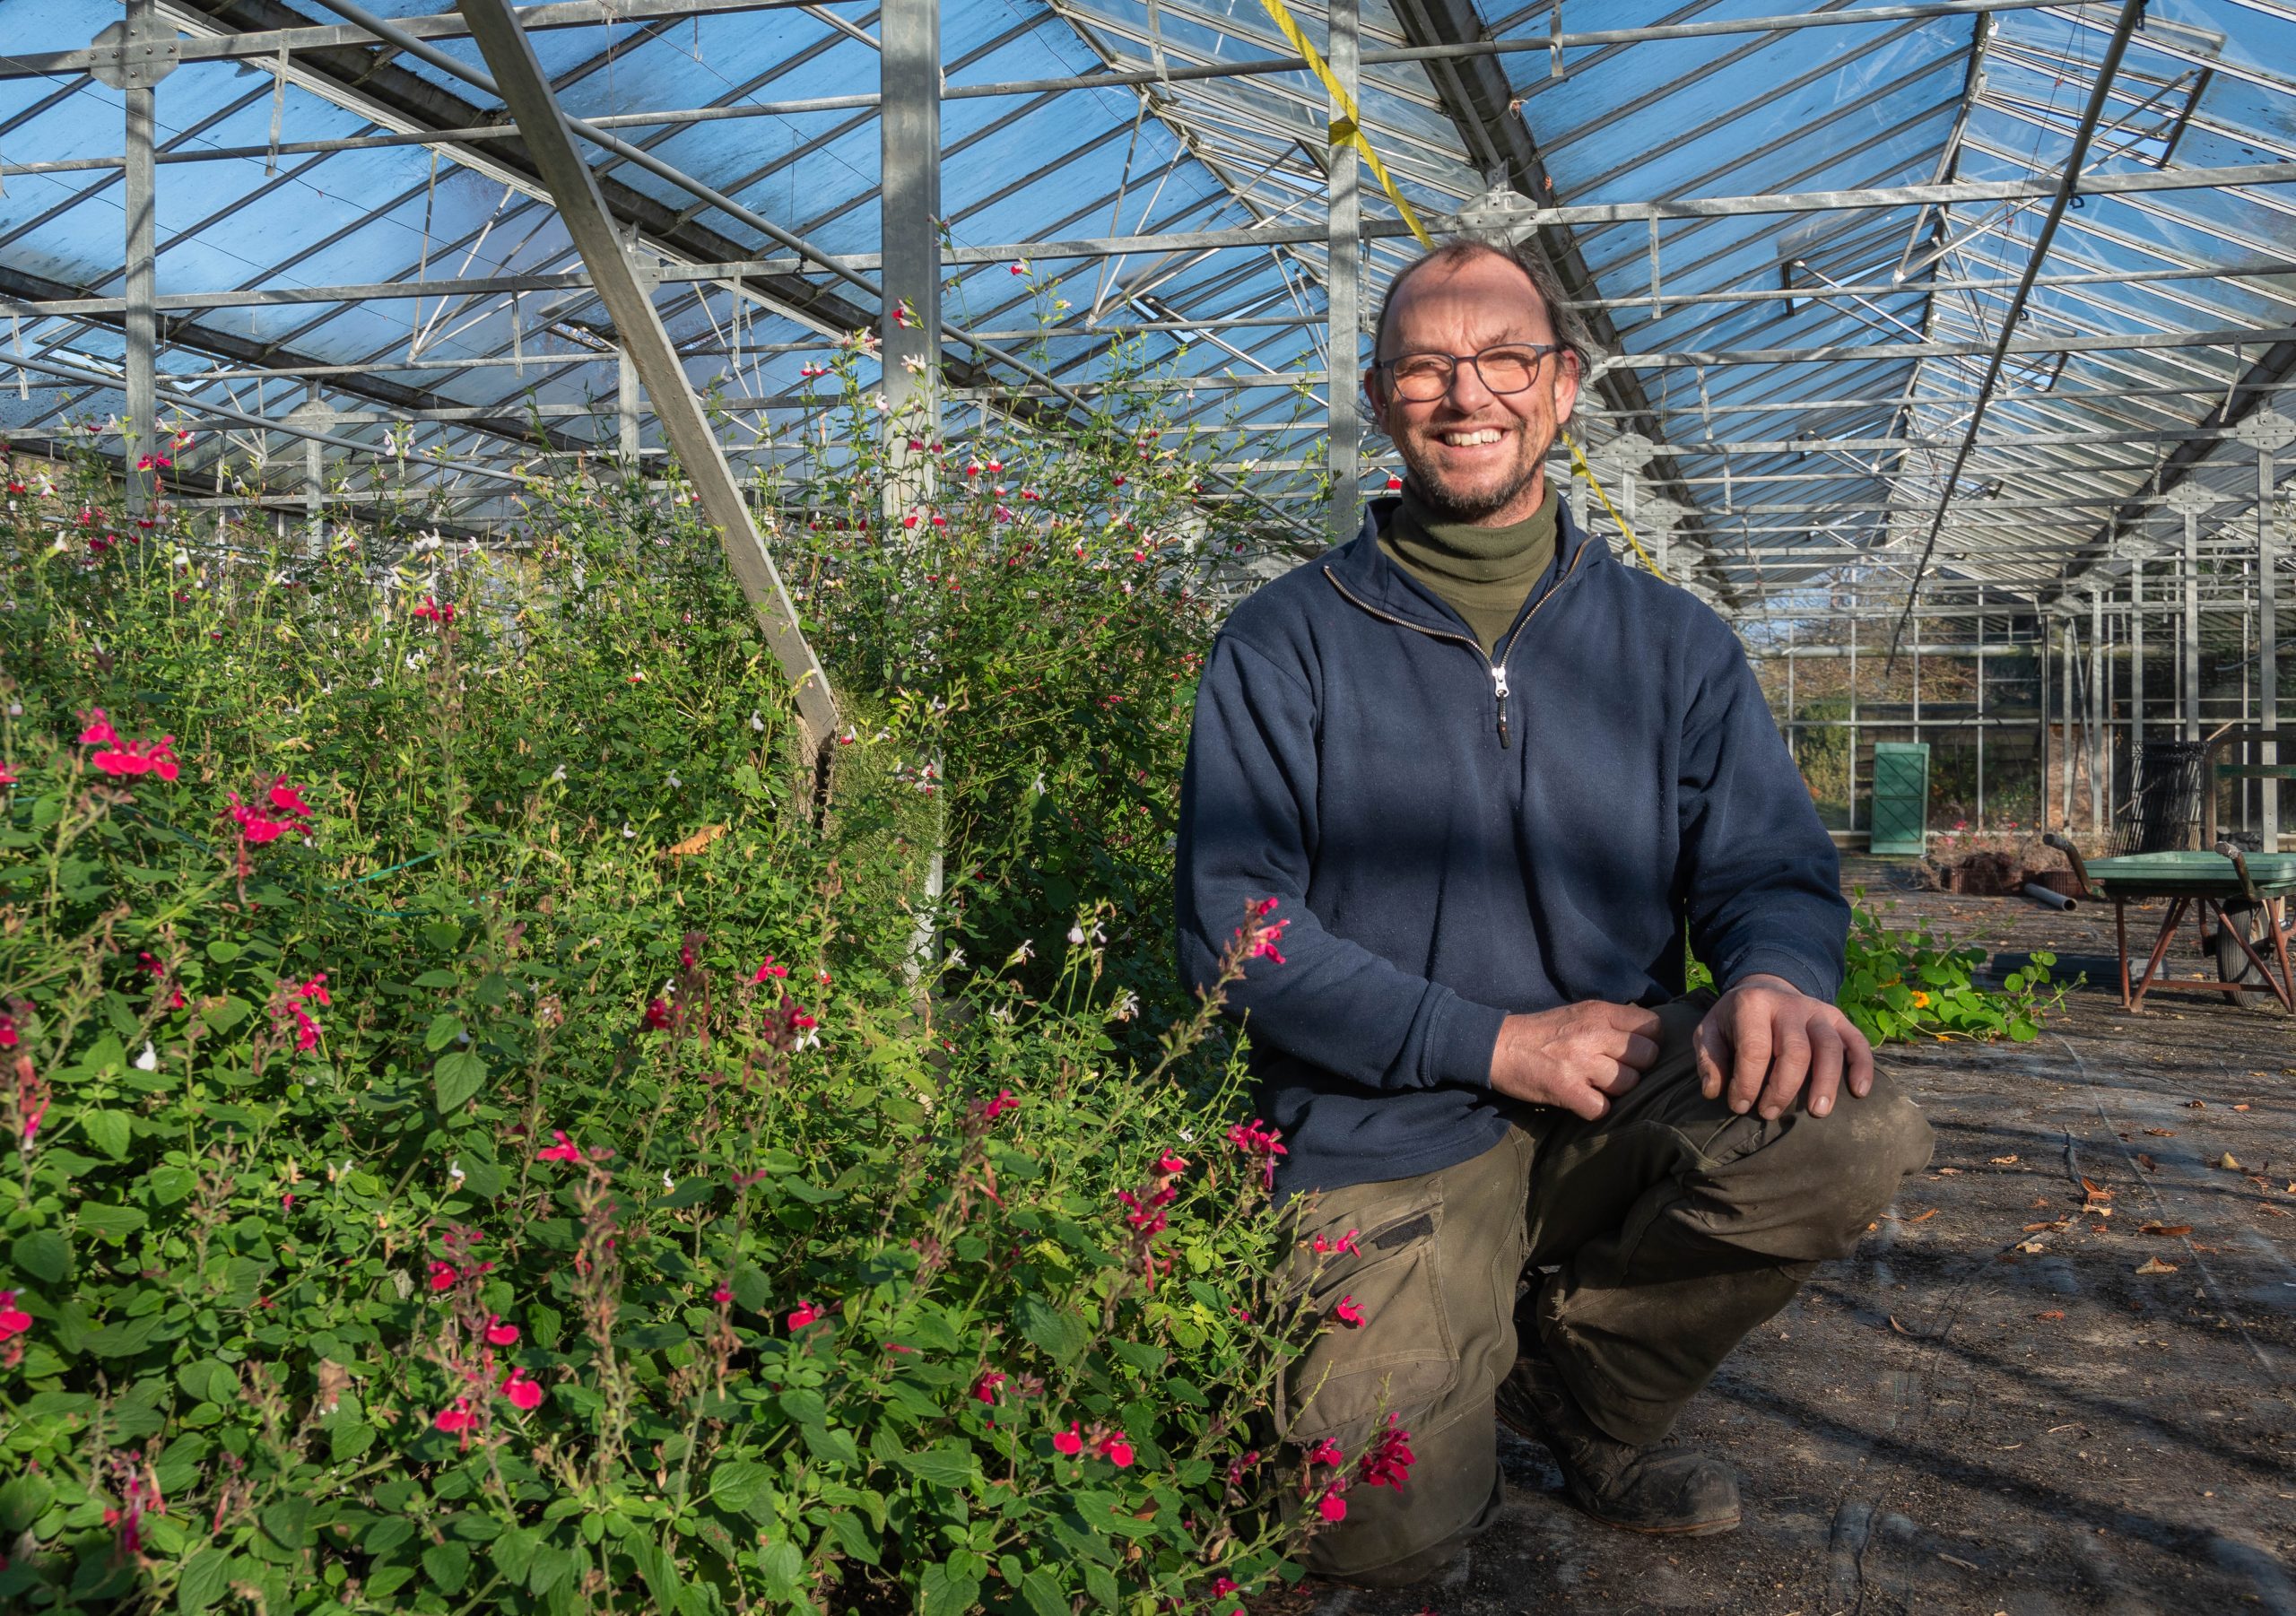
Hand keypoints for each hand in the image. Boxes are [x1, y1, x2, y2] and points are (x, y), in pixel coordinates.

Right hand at [1488, 1001, 1663, 1119]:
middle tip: (1614, 1070)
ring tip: (1594, 1084)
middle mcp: (1592, 1034)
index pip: (1652, 1026)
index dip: (1649, 1042)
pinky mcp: (1567, 1090)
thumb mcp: (1578, 1013)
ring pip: (1629, 1083)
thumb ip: (1611, 1021)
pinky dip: (1594, 1108)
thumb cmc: (1542, 1032)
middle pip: (1647, 1056)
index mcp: (1598, 1012)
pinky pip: (1602, 1108)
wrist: (1497, 1046)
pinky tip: (1581, 1099)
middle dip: (1635, 1067)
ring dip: (1615, 1090)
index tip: (1633, 1050)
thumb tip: (1650, 1037)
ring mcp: (1580, 1062)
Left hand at [1694, 973, 1872, 1121]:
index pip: (1754, 1049)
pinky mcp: (1838, 1018)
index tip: (1740, 1106)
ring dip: (1826, 1082)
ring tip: (1817, 1112)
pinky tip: (1859, 1092)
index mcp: (1752, 1005)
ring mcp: (1817, 1011)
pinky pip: (1856, 1041)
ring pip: (1830, 1047)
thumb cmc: (1735, 1020)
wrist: (1764, 988)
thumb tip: (1714, 1092)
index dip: (1747, 1082)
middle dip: (1783, 1088)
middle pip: (1795, 1051)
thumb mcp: (1710, 1031)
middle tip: (1770, 1113)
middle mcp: (1789, 1005)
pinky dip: (1862, 1066)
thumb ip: (1709, 1059)